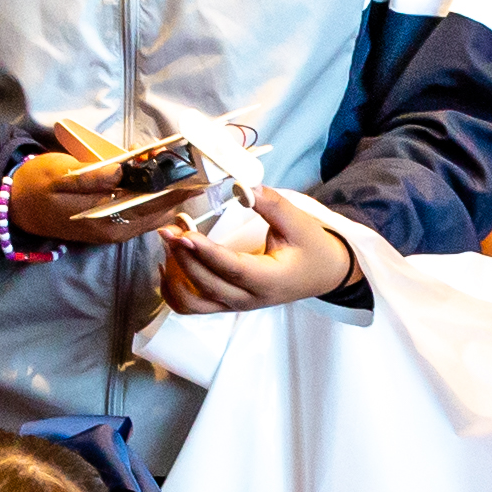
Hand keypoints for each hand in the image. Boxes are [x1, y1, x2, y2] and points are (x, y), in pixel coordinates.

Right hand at [6, 120, 195, 247]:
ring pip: (151, 216)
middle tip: (199, 171)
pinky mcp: (109, 228)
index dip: (174, 189)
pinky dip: (154, 200)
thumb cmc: (38, 184)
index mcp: (104, 220)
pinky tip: (161, 184)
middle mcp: (114, 231)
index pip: (150, 204)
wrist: (16, 205)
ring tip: (185, 175)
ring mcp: (112, 232)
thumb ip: (92, 177)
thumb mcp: (61, 175)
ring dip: (168, 196)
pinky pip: (140, 216)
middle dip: (177, 193)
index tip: (196, 175)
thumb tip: (123, 172)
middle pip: (157, 212)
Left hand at [158, 186, 353, 311]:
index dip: (206, 253)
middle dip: (183, 256)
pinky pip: (191, 305)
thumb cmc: (311, 248)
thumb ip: (271, 204)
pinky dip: (173, 289)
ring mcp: (235, 305)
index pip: (233, 269)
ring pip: (193, 303)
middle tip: (169, 228)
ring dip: (174, 276)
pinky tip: (168, 264)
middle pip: (207, 285)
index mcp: (270, 281)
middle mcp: (249, 299)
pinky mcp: (226, 303)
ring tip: (170, 244)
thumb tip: (243, 185)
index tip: (184, 235)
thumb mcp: (299, 222)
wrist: (323, 273)